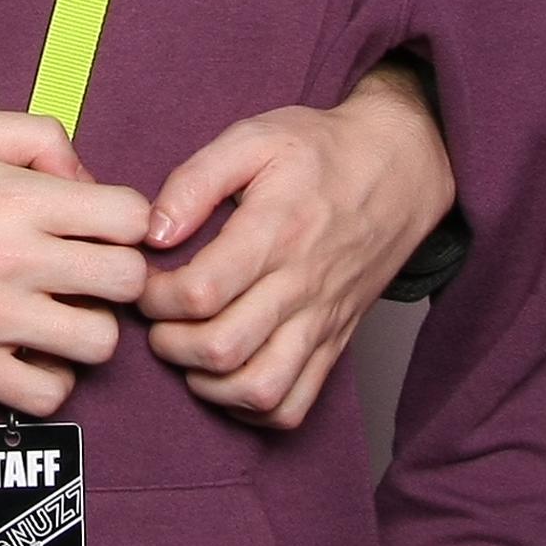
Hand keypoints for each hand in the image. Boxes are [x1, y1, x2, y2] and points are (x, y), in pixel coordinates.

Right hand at [0, 115, 151, 416]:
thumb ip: (38, 137)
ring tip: (63, 312)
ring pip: (100, 343)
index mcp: (14, 198)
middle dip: (119, 272)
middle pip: (128, 281)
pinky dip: (51, 378)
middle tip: (89, 270)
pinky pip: (49, 394)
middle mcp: (10, 260)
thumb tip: (88, 178)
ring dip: (91, 328)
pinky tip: (33, 351)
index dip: (129, 220)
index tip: (104, 226)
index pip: (131, 217)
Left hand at [136, 62, 456, 425]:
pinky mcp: (335, 343)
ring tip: (188, 353)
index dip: (155, 298)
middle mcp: (302, 285)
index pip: (202, 292)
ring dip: (208, 384)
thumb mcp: (253, 138)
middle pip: (223, 349)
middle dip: (169, 344)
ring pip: (261, 389)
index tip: (146, 283)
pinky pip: (295, 405)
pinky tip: (227, 377)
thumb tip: (153, 231)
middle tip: (157, 321)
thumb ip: (195, 180)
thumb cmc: (321, 152)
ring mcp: (322, 321)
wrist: (399, 168)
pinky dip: (251, 407)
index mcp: (276, 232)